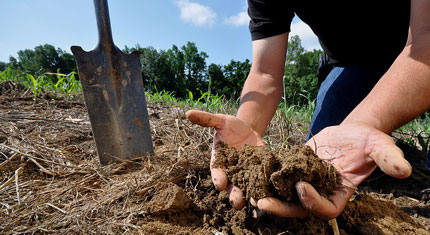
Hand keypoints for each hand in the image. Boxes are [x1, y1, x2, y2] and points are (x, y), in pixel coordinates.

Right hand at [186, 110, 264, 208]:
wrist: (247, 129)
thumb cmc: (230, 126)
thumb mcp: (220, 121)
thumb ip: (207, 120)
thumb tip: (188, 113)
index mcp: (220, 161)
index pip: (217, 172)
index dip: (218, 178)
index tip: (220, 184)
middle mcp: (232, 171)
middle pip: (232, 187)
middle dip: (234, 195)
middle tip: (237, 202)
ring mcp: (246, 173)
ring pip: (247, 189)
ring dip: (250, 196)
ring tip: (254, 202)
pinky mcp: (259, 172)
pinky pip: (261, 183)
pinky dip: (265, 188)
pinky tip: (270, 193)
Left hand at [257, 123, 411, 218]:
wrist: (352, 131)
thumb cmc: (367, 141)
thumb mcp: (380, 147)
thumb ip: (388, 158)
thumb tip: (403, 170)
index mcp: (340, 193)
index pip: (325, 209)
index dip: (312, 203)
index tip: (301, 186)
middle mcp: (321, 192)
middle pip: (300, 208)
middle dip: (282, 208)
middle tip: (262, 203)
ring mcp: (307, 181)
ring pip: (285, 196)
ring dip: (269, 196)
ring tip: (250, 193)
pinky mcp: (295, 169)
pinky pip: (279, 177)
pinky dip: (266, 177)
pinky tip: (251, 173)